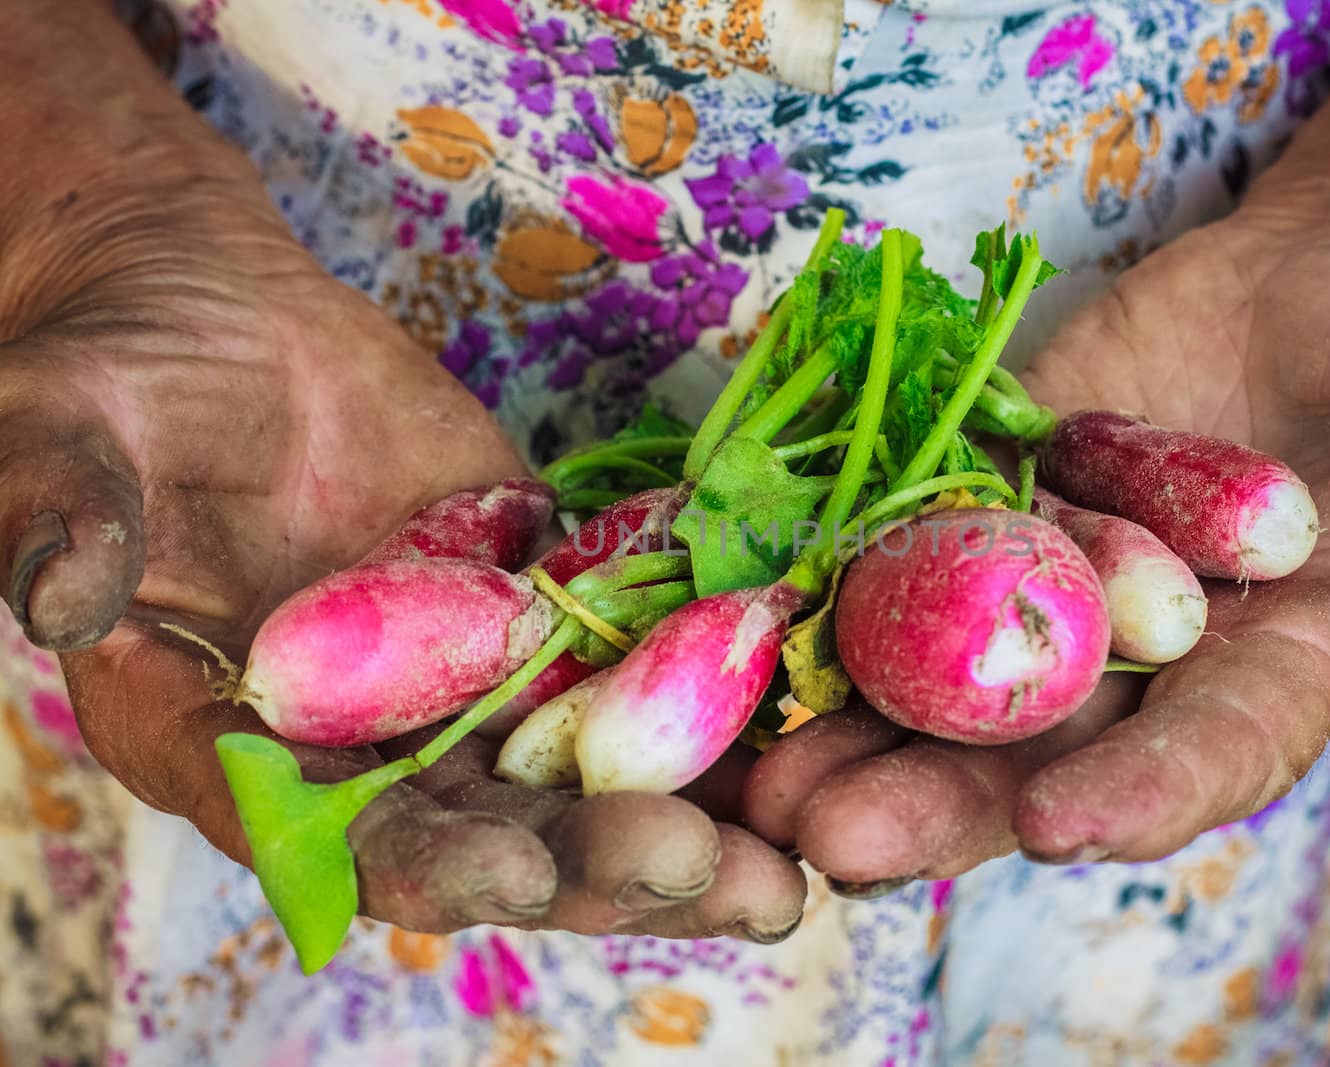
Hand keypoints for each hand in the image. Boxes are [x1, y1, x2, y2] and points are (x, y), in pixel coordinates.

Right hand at [0, 145, 802, 942]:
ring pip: (577, 768)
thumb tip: (55, 586)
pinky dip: (703, 692)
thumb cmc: (106, 384)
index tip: (511, 873)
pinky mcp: (532, 601)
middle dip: (599, 865)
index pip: (327, 834)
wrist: (213, 321)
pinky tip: (792, 724)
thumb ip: (63, 516)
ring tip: (783, 866)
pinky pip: (622, 655)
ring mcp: (460, 674)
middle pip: (489, 830)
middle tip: (716, 880)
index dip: (417, 862)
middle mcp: (360, 739)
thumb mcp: (55, 437)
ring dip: (681, 817)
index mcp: (232, 745)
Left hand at [745, 156, 1329, 882]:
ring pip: (948, 676)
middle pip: (1042, 750)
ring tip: (760, 776)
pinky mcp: (996, 501)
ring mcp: (1061, 584)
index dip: (1147, 790)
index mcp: (1286, 666)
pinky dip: (831, 589)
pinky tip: (754, 622)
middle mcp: (1156, 657)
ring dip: (851, 726)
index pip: (1218, 749)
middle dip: (941, 800)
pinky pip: (908, 552)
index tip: (1066, 825)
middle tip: (839, 843)